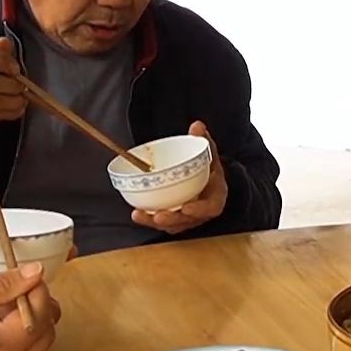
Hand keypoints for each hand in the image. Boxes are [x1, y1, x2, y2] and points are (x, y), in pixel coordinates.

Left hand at [132, 121, 226, 235]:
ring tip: (139, 215)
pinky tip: (136, 213)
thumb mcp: (210, 156)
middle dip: (171, 219)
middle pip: (187, 220)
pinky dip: (149, 220)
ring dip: (154, 222)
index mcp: (214, 199)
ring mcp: (187, 219)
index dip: (199, 210)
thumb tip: (197, 125)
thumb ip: (204, 142)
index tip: (187, 207)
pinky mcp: (174, 220)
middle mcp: (200, 213)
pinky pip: (161, 222)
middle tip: (157, 216)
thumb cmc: (210, 170)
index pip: (210, 208)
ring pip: (172, 225)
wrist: (210, 184)